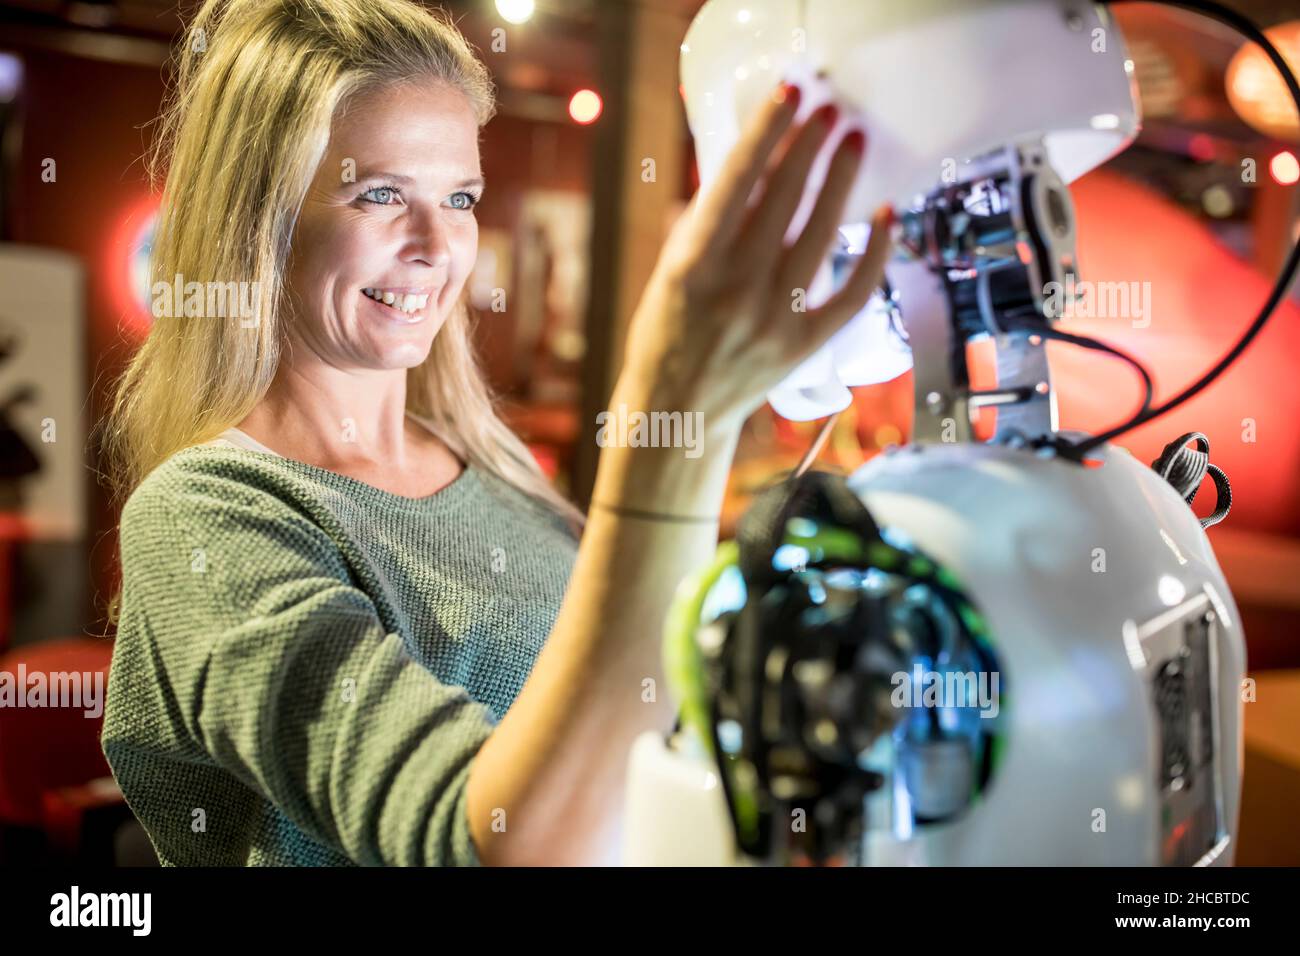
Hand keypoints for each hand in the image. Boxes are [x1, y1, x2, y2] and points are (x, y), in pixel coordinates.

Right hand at [615, 80, 893, 432]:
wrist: (677, 412)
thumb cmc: (665, 336)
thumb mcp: (668, 273)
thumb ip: (702, 225)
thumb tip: (743, 168)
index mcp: (692, 266)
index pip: (735, 182)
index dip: (766, 132)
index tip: (789, 93)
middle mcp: (736, 288)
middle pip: (784, 199)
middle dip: (809, 145)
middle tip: (829, 110)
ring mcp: (775, 317)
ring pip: (821, 234)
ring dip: (841, 181)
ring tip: (853, 143)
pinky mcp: (804, 343)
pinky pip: (852, 292)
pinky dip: (874, 253)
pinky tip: (884, 215)